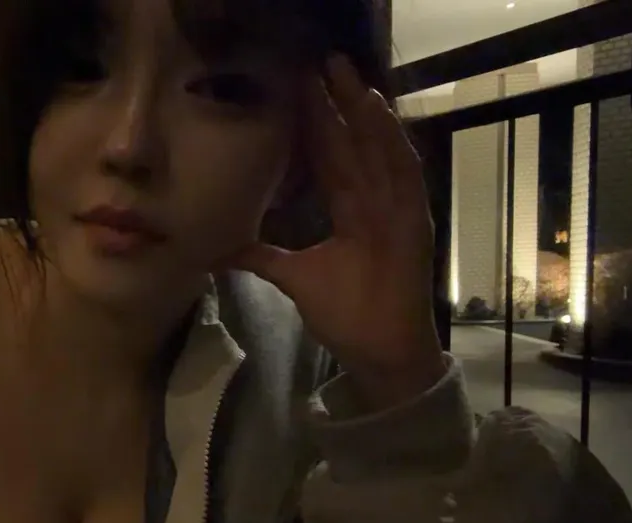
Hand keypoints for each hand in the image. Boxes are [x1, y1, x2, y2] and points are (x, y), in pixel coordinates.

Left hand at [226, 56, 444, 408]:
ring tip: (347, 77)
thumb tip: (219, 250)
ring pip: (379, 150)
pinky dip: (390, 144)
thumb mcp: (292, 277)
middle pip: (355, 144)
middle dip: (340, 104)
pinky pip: (403, 175)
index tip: (299, 89)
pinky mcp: (413, 222)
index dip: (317, 124)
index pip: (331, 157)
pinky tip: (377, 115)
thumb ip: (262, 257)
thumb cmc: (345, 314)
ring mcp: (396, 210)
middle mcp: (374, 202)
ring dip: (365, 113)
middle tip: (323, 63)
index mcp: (350, 210)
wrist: (375, 350)